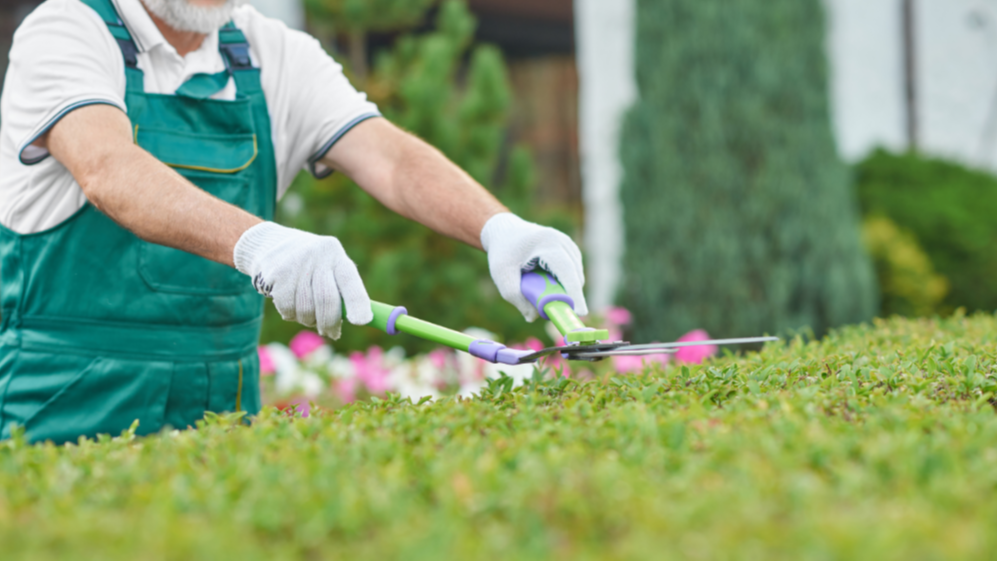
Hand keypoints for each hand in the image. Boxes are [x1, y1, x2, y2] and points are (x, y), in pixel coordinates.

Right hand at [233, 222, 372, 338]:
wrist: (271, 244)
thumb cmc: (312, 267)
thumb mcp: (330, 269)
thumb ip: (343, 292)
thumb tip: (360, 322)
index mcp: (336, 255)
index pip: (350, 281)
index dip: (357, 302)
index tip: (361, 322)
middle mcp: (317, 256)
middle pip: (327, 300)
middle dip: (330, 323)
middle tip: (332, 333)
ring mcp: (295, 264)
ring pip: (306, 309)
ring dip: (308, 320)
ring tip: (307, 313)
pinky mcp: (276, 274)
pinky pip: (287, 308)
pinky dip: (290, 315)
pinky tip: (290, 304)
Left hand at [480, 213, 587, 321]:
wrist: (504, 231)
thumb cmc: (503, 252)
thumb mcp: (502, 275)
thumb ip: (515, 297)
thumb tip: (533, 317)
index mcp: (546, 243)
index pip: (566, 271)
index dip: (574, 293)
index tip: (580, 313)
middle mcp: (561, 241)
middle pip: (574, 276)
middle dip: (570, 297)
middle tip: (557, 313)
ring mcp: (567, 244)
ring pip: (576, 275)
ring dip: (566, 290)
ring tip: (543, 293)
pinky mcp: (569, 249)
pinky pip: (574, 272)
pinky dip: (566, 283)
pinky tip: (549, 284)